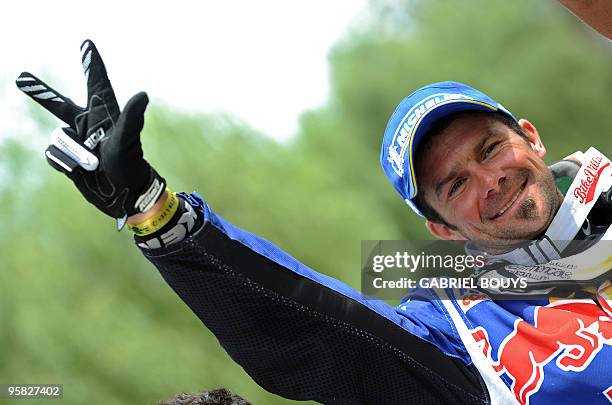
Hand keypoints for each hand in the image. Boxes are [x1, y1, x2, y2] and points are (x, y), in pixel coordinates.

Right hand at [17, 40, 165, 228]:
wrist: (125, 195)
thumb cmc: (131, 165)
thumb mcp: (128, 141)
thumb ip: (131, 118)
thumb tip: (143, 94)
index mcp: (105, 114)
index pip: (96, 82)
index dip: (91, 63)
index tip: (87, 43)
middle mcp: (88, 125)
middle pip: (58, 104)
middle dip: (41, 93)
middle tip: (22, 78)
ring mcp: (77, 142)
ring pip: (57, 138)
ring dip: (72, 153)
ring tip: (92, 164)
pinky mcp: (69, 159)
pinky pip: (52, 155)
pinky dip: (64, 164)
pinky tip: (80, 171)